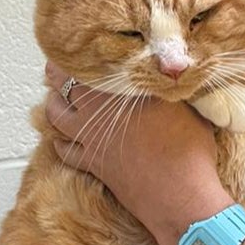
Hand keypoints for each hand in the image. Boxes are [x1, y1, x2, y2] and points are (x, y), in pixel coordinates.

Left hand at [43, 62, 232, 244]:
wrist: (180, 196)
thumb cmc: (191, 149)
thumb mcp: (190, 107)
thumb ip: (173, 88)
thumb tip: (178, 73)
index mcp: (126, 91)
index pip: (94, 64)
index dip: (82, 55)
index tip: (78, 47)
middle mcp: (102, 111)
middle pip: (67, 84)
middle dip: (58, 73)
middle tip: (56, 65)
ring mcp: (93, 138)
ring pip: (56, 115)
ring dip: (53, 103)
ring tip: (55, 96)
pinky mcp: (93, 163)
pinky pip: (64, 149)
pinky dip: (59, 140)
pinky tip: (63, 137)